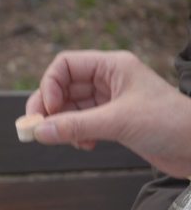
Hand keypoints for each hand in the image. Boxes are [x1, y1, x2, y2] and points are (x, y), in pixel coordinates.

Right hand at [26, 50, 190, 177]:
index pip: (65, 65)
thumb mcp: (118, 122)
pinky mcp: (112, 121)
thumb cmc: (171, 123)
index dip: (49, 85)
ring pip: (70, 107)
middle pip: (62, 87)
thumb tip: (39, 131)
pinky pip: (80, 123)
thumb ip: (76, 126)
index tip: (46, 109)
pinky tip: (86, 145)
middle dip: (49, 108)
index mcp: (112, 67)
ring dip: (62, 125)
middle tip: (38, 128)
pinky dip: (75, 134)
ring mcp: (109, 101)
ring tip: (68, 139)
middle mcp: (108, 80)